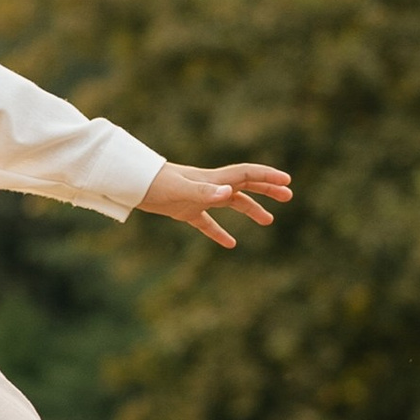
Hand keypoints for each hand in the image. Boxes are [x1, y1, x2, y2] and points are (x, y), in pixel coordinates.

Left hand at [137, 158, 289, 247]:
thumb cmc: (155, 185)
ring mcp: (198, 198)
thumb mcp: (181, 191)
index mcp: (213, 180)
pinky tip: (230, 244)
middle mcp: (209, 186)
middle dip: (267, 189)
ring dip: (251, 210)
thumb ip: (204, 193)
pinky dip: (219, 232)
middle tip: (288, 196)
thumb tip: (227, 194)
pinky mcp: (185, 210)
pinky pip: (207, 222)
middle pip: (245, 186)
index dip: (268, 177)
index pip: (247, 174)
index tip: (287, 182)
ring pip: (231, 202)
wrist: (130, 185)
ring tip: (269, 221)